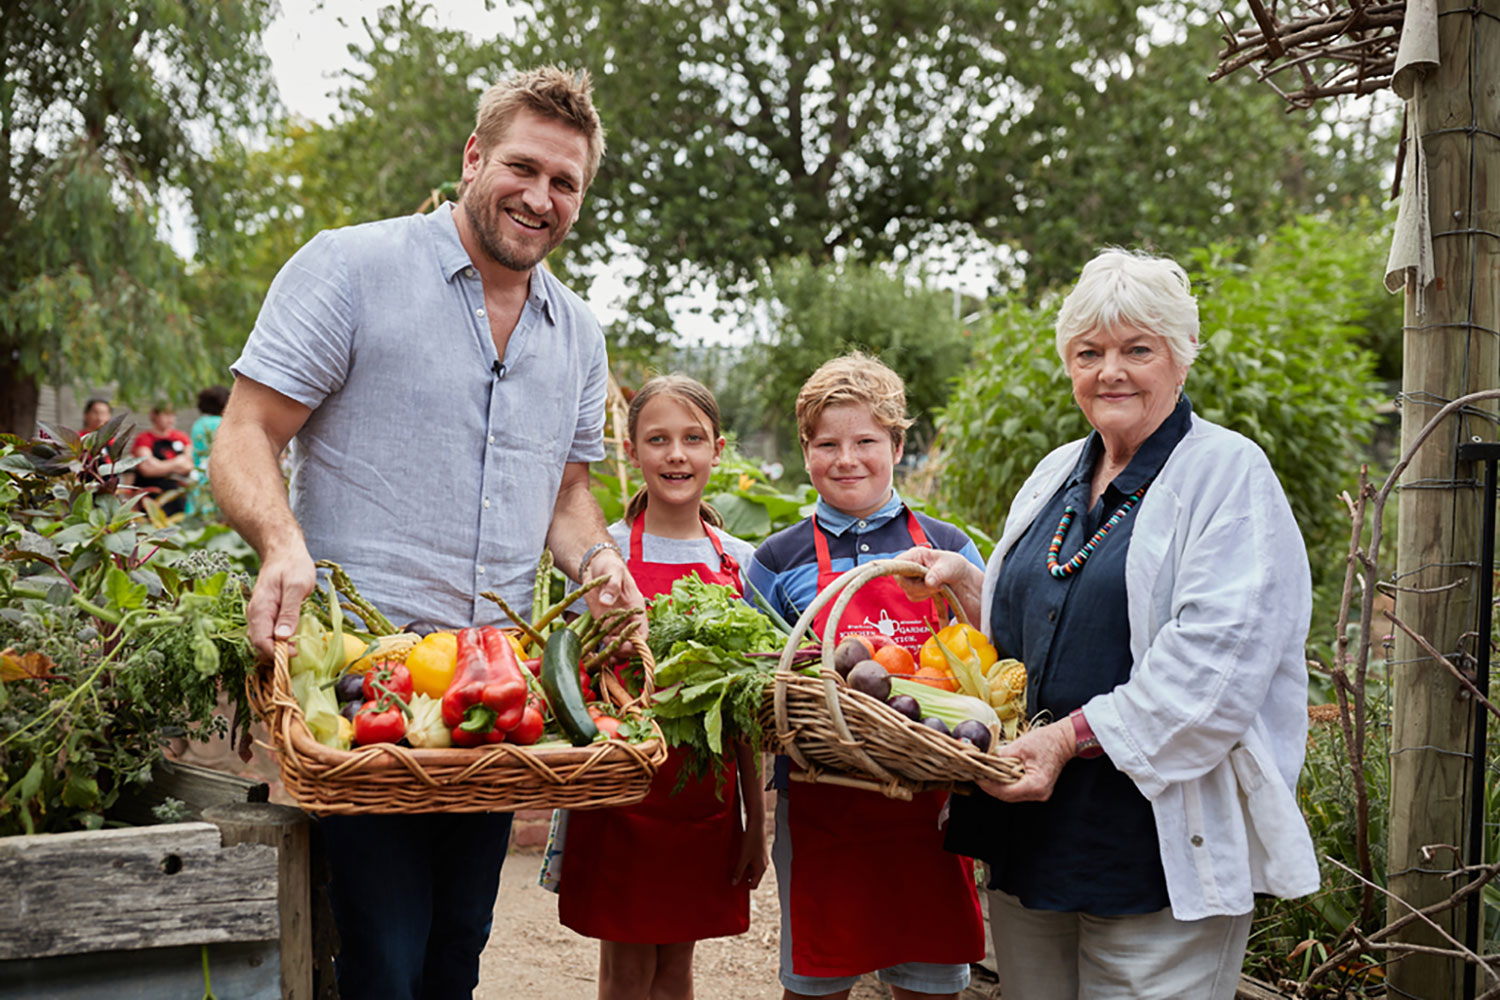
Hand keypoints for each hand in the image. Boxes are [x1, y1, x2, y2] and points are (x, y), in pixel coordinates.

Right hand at [246, 544, 316, 658]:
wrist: (284, 553)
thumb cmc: (293, 566)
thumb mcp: (296, 586)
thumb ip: (289, 611)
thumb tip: (283, 637)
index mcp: (260, 610)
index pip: (261, 642)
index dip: (277, 653)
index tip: (295, 653)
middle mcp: (255, 616)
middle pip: (259, 647)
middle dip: (275, 657)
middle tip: (297, 656)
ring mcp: (258, 617)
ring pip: (262, 643)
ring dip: (276, 652)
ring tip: (296, 652)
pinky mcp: (265, 617)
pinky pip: (266, 636)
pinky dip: (276, 644)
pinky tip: (291, 644)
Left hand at [583, 549, 648, 649]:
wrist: (596, 565)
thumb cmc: (610, 566)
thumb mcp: (613, 571)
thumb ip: (612, 586)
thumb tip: (606, 601)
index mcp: (636, 608)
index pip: (643, 632)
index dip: (637, 643)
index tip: (626, 646)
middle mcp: (628, 619)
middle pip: (631, 643)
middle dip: (624, 652)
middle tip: (613, 655)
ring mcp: (615, 623)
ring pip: (619, 645)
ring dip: (613, 654)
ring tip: (605, 659)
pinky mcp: (602, 623)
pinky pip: (605, 641)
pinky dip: (603, 649)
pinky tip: (595, 654)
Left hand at [731, 828, 767, 888]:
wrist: (756, 824)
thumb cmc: (751, 840)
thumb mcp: (743, 857)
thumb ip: (738, 871)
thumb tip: (734, 883)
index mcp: (761, 868)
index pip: (754, 884)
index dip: (744, 887)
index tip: (734, 886)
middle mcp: (763, 864)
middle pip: (752, 877)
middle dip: (742, 878)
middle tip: (731, 877)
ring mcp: (761, 858)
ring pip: (751, 869)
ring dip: (742, 869)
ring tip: (732, 867)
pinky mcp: (758, 852)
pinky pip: (751, 861)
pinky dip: (744, 862)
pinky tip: (736, 858)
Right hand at [893, 547, 984, 621]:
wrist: (959, 577)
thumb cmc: (954, 566)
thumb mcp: (949, 567)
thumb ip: (938, 573)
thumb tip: (928, 582)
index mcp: (915, 554)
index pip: (898, 564)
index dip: (902, 572)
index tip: (916, 579)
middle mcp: (908, 565)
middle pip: (903, 582)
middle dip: (921, 587)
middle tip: (938, 585)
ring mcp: (908, 577)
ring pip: (909, 591)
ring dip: (926, 592)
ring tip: (939, 585)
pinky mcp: (911, 588)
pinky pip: (913, 597)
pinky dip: (925, 596)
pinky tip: (934, 590)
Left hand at [977, 718, 1076, 802]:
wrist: (1063, 740)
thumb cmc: (1046, 741)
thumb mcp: (1020, 746)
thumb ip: (1002, 757)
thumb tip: (985, 761)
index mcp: (1036, 784)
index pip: (1005, 791)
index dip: (989, 785)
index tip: (977, 777)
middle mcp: (1039, 794)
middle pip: (1007, 796)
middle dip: (990, 786)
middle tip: (976, 776)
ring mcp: (1039, 793)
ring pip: (1011, 795)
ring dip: (996, 786)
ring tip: (983, 775)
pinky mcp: (1037, 789)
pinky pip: (1016, 790)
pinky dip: (1005, 784)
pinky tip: (996, 776)